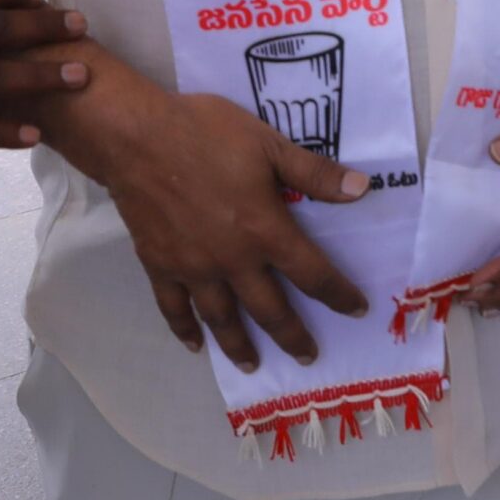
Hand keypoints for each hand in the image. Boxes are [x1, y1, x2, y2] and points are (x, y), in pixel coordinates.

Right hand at [85, 73, 372, 370]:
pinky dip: (185, 329)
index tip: (357, 311)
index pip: (312, 273)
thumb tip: (363, 190)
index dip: (338, 295)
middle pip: (269, 309)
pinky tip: (195, 344)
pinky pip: (174, 308)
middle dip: (292, 336)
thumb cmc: (207, 135)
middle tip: (308, 357)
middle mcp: (232, 259)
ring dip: (239, 345)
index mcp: (264, 230)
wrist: (136, 139)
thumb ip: (314, 173)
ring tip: (253, 365)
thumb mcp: (270, 144)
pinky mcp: (159, 266)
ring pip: (221, 318)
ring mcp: (192, 268)